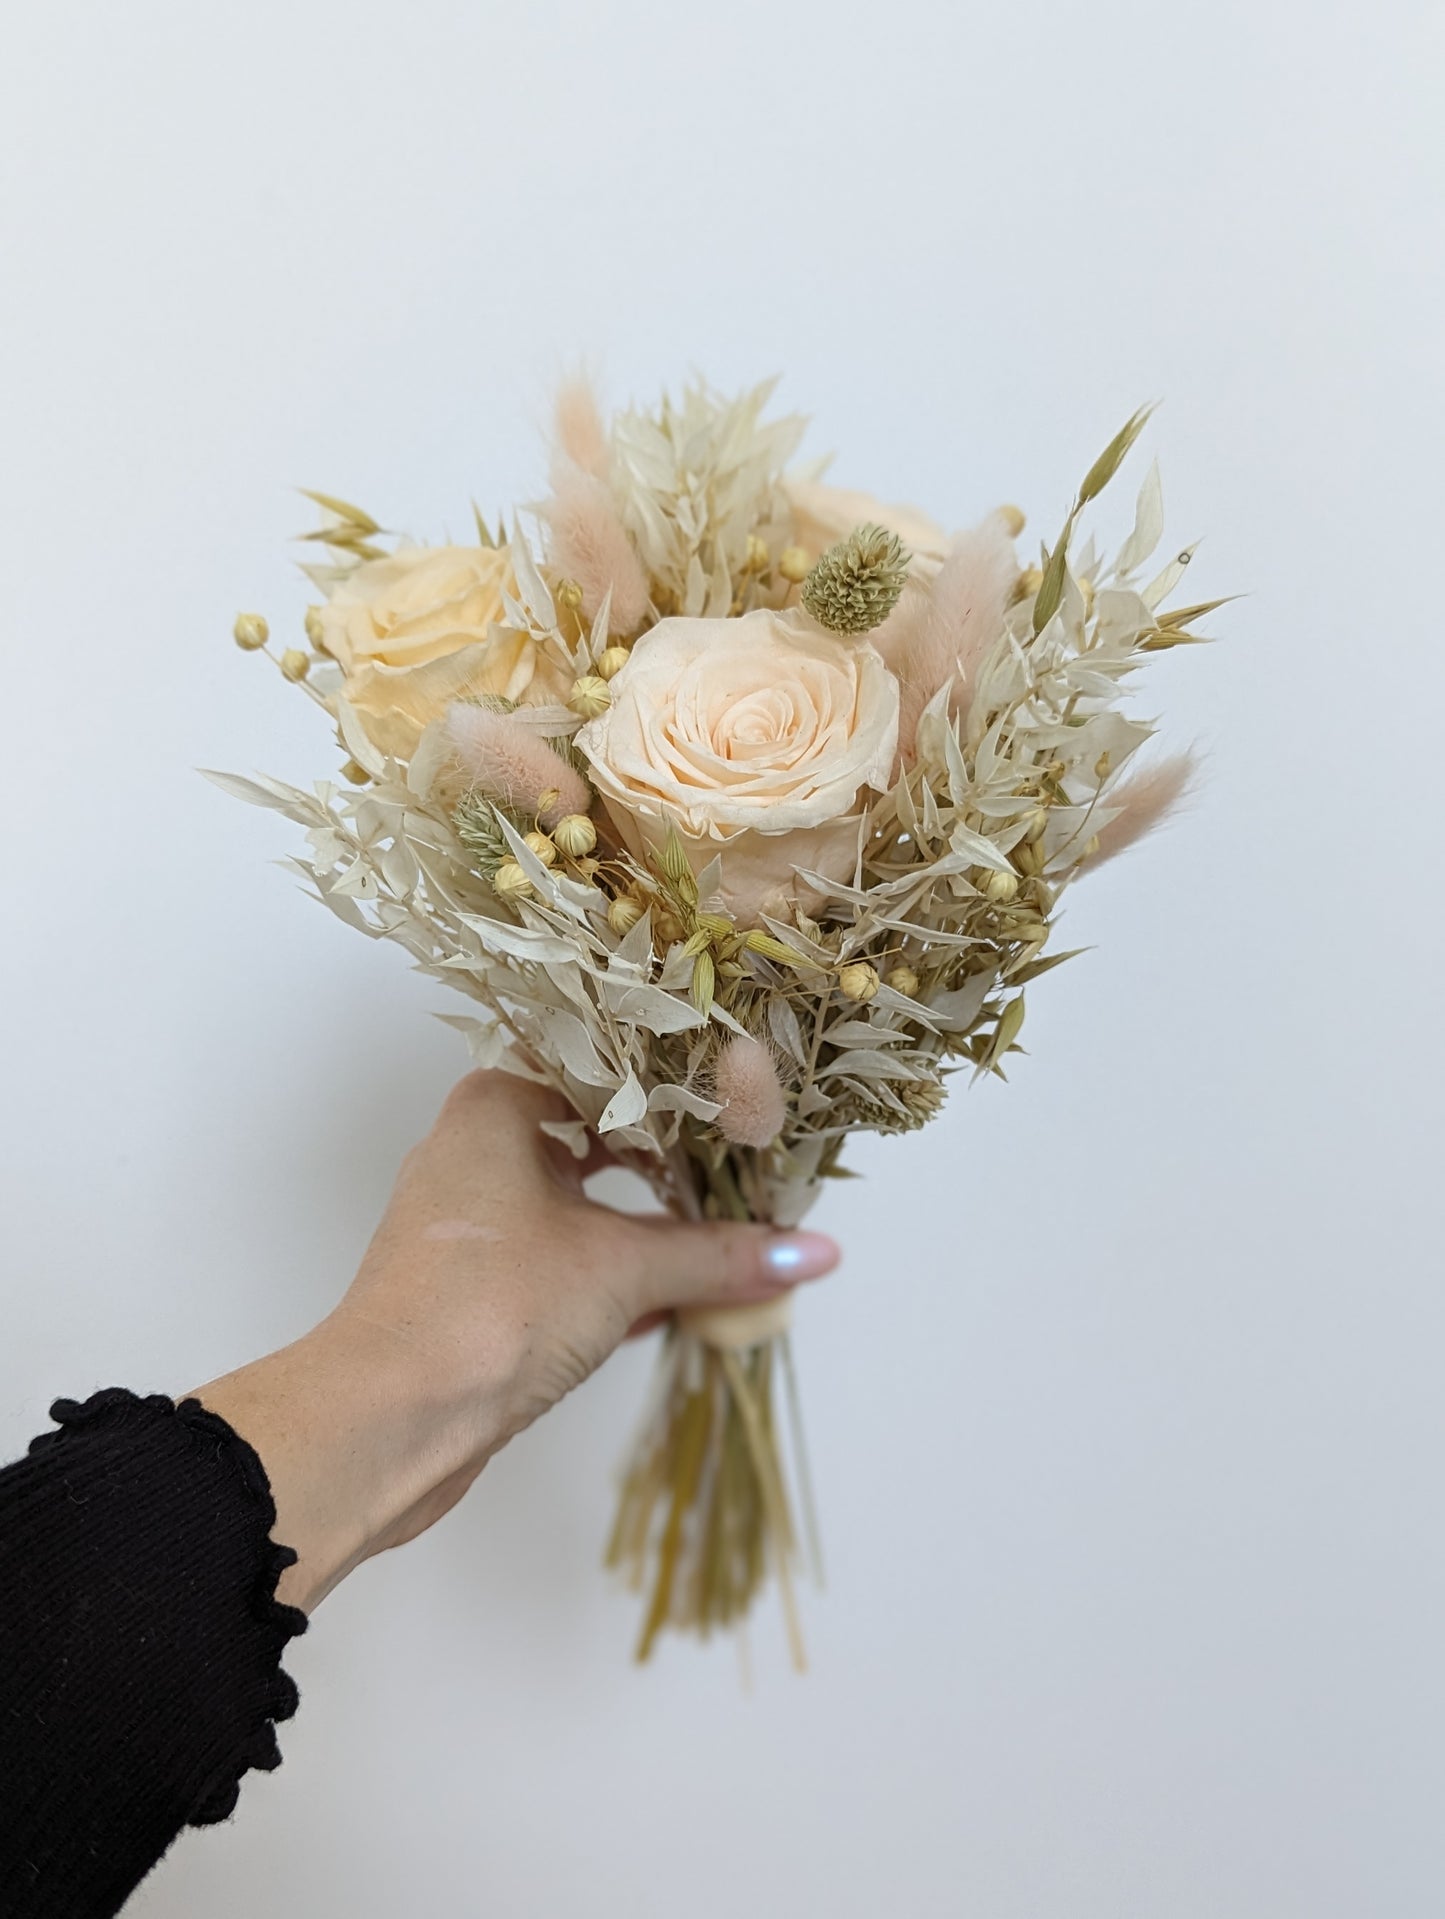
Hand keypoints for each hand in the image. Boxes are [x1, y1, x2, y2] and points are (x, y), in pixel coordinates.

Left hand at [192, 1071, 839, 1610]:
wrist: (385, 1423)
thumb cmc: (489, 1307)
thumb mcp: (623, 1268)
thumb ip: (720, 1255)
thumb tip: (814, 1251)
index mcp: (495, 1108)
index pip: (605, 1071)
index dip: (680, 1090)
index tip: (749, 1104)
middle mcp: (474, 1152)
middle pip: (595, 1140)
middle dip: (673, 1164)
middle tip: (751, 1168)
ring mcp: (471, 1226)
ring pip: (579, 1206)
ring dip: (649, 1227)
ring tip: (730, 1230)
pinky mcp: (475, 1291)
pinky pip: (562, 1263)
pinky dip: (617, 1277)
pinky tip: (680, 1298)